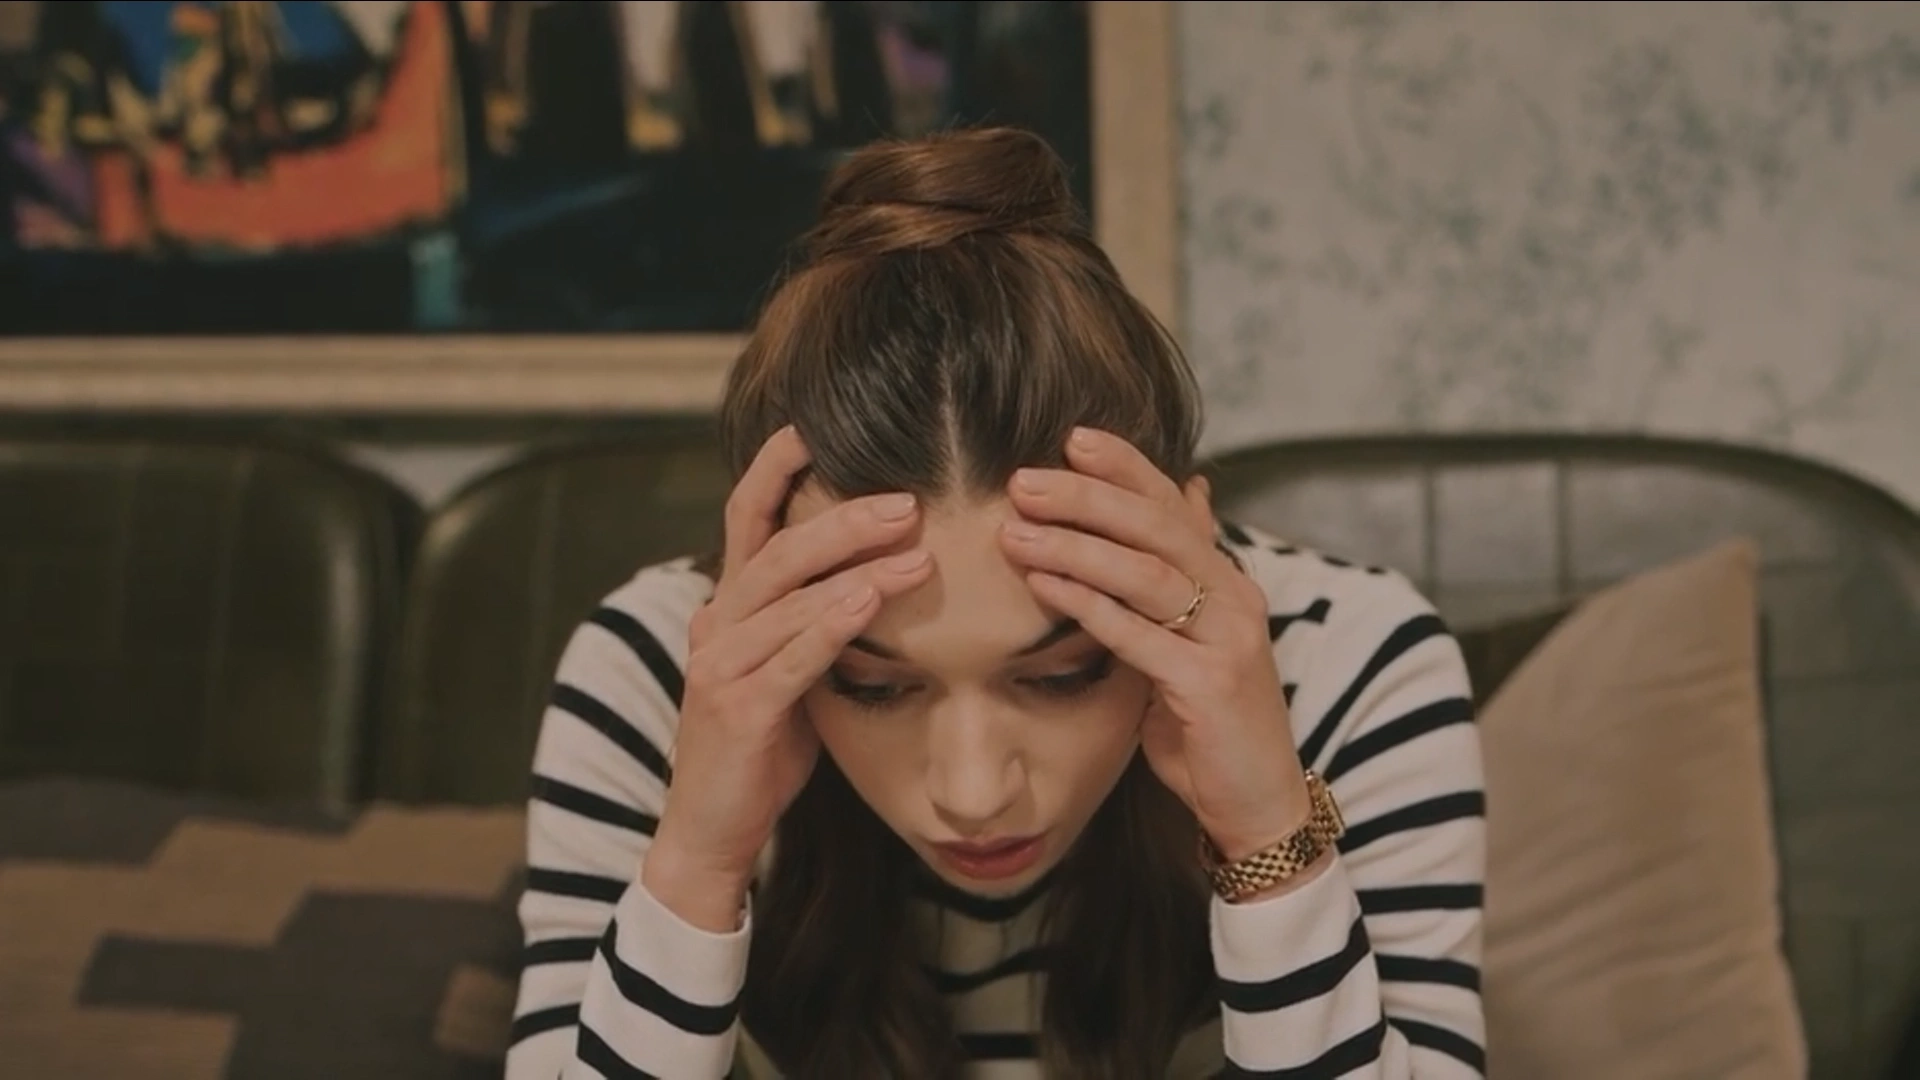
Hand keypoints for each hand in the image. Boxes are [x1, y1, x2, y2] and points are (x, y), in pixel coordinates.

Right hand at [645, 427, 932, 927]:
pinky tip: (873, 599)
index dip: (774, 467)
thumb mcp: (789, 671)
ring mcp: (720, 666)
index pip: (746, 518)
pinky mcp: (738, 710)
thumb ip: (815, 622)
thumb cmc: (761, 749)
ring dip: (856, 568)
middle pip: (778, 549)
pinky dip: (834, 623)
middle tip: (907, 500)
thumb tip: (880, 575)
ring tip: (918, 551)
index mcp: (728, 607)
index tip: (815, 427)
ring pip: (788, 597)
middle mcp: (716, 624)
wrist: (712, 832)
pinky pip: (793, 656)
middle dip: (843, 518)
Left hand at [999, 428, 1311, 861]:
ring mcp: (1227, 639)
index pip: (1173, 505)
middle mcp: (1234, 598)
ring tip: (1016, 531)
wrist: (1255, 804)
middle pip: (1157, 528)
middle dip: (1089, 497)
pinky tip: (1044, 586)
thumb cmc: (1209, 723)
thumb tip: (1189, 492)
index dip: (1126, 468)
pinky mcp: (1210, 684)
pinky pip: (1140, 635)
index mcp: (1226, 580)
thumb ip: (1178, 574)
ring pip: (1147, 574)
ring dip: (1076, 547)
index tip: (1072, 438)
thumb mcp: (1191, 639)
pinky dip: (1089, 606)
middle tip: (1025, 481)